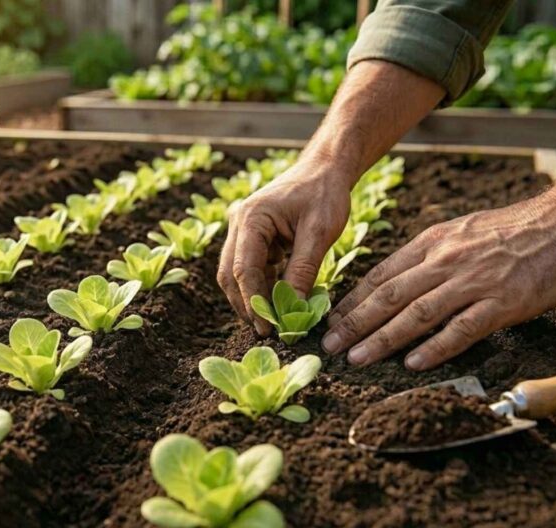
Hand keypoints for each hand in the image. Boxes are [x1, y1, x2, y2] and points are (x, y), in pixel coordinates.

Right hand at [217, 159, 353, 334]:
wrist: (325, 168)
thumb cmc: (324, 193)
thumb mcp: (320, 231)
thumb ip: (304, 269)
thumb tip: (293, 308)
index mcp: (251, 218)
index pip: (243, 269)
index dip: (254, 301)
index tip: (268, 327)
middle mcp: (239, 224)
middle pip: (230, 274)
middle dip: (247, 304)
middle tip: (267, 331)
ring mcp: (243, 231)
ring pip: (237, 273)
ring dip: (254, 297)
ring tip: (275, 320)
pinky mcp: (253, 237)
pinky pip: (251, 267)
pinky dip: (263, 286)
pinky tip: (280, 301)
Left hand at [322, 192, 555, 369]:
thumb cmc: (514, 230)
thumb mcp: (460, 231)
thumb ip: (429, 255)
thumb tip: (397, 278)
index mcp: (433, 244)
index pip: (381, 275)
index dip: (352, 300)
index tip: (329, 320)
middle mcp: (445, 262)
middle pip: (389, 296)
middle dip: (354, 323)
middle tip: (329, 346)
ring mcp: (473, 283)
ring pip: (416, 314)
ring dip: (382, 339)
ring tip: (356, 358)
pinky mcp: (501, 303)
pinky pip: (461, 329)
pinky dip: (434, 347)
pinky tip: (412, 363)